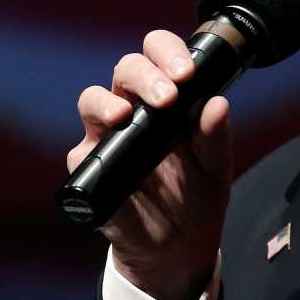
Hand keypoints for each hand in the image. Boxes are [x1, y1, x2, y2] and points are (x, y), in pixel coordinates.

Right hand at [67, 30, 230, 299]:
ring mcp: (107, 135)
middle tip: (168, 97)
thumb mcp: (215, 167)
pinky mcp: (89, 166)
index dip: (168, 53)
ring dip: (106, 103)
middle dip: (145, 76)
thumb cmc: (196, 195)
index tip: (187, 72)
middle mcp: (133, 107)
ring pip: (91, 98)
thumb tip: (218, 103)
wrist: (177, 247)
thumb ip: (215, 137)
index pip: (159, 55)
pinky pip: (81, 151)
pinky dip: (93, 150)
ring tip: (124, 117)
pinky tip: (110, 158)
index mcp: (166, 96)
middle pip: (126, 69)